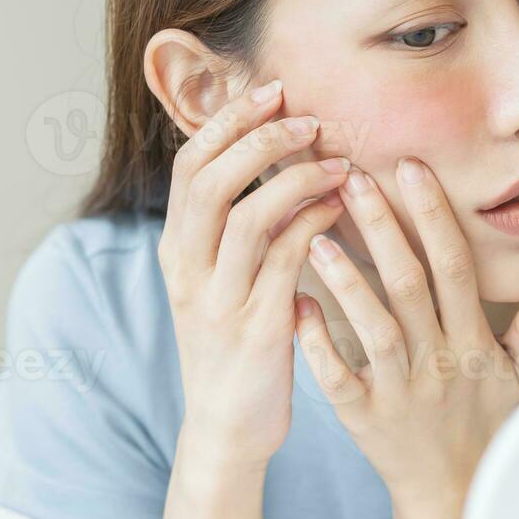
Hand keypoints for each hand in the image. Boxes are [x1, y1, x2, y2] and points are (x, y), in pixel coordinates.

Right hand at [159, 79, 351, 471]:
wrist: (228, 427)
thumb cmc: (235, 341)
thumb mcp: (219, 277)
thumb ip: (236, 223)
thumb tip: (273, 154)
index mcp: (176, 248)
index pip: (190, 164)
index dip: (228, 120)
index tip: (272, 91)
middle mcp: (187, 269)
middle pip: (211, 179)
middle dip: (260, 138)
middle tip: (309, 118)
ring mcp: (218, 300)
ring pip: (247, 216)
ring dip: (297, 179)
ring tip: (339, 162)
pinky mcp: (254, 330)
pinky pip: (285, 262)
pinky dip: (314, 227)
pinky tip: (341, 211)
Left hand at [294, 156, 518, 516]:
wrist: (453, 495)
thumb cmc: (487, 424)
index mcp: (473, 342)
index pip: (454, 267)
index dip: (434, 215)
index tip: (410, 167)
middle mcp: (438, 363)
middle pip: (409, 285)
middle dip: (382, 228)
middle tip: (351, 176)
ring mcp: (399, 392)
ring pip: (374, 327)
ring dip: (346, 280)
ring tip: (314, 234)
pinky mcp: (363, 419)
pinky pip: (338, 379)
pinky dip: (317, 344)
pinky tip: (295, 305)